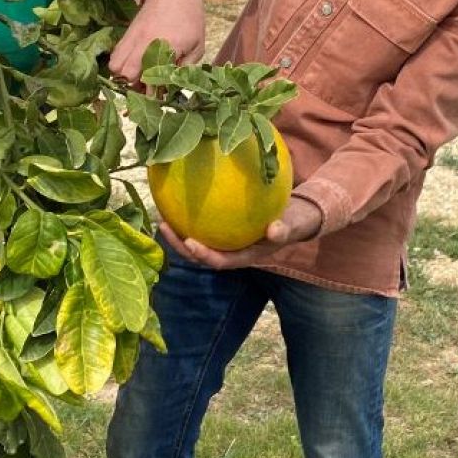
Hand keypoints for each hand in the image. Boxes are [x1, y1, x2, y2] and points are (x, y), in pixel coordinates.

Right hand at [109, 0, 205, 84]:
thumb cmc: (190, 19)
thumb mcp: (197, 46)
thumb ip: (184, 68)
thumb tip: (170, 86)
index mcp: (166, 47)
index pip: (151, 79)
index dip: (152, 92)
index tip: (157, 97)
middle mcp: (144, 43)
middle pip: (126, 74)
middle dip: (134, 85)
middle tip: (147, 86)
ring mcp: (132, 38)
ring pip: (115, 66)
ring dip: (124, 76)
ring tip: (139, 75)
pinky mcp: (126, 33)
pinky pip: (114, 55)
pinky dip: (120, 64)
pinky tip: (134, 64)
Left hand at [160, 196, 323, 269]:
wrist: (296, 216)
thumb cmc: (293, 222)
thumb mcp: (293, 226)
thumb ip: (284, 230)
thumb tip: (274, 230)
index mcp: (245, 256)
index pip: (220, 261)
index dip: (203, 255)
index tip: (190, 241)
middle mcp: (231, 251)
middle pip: (200, 254)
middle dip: (179, 245)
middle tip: (164, 225)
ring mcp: (225, 241)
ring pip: (196, 240)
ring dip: (178, 232)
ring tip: (161, 214)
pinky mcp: (222, 229)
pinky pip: (202, 224)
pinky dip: (188, 215)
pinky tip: (177, 196)